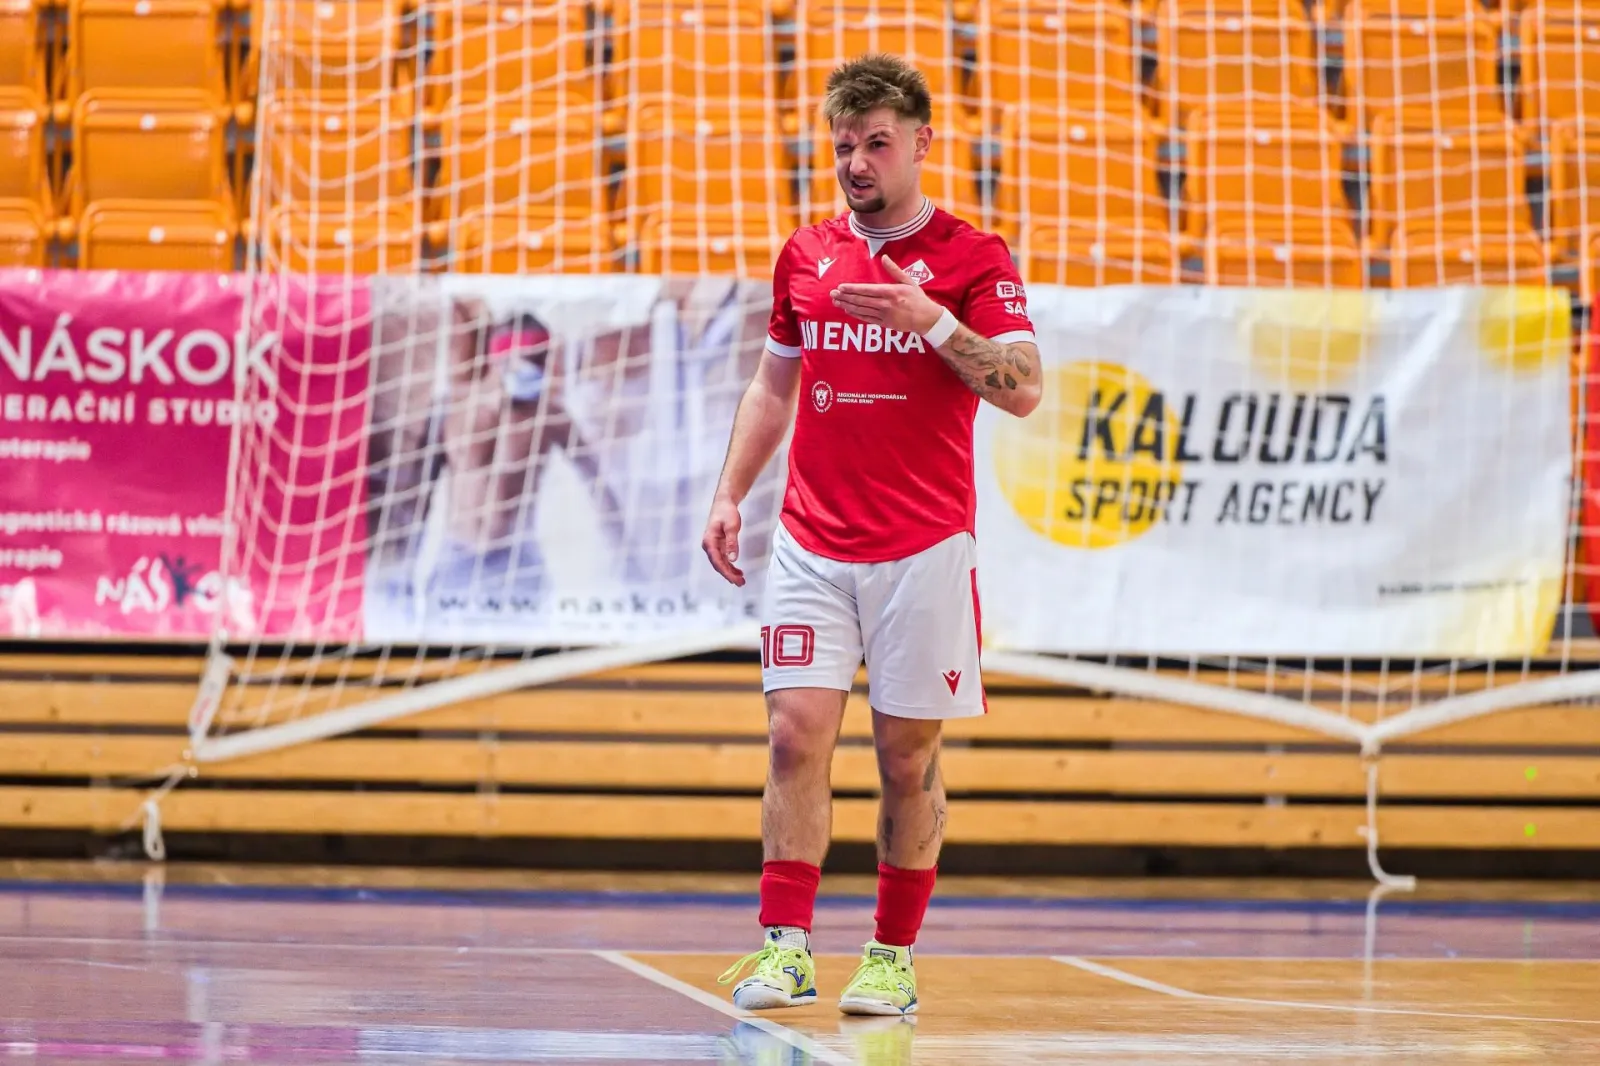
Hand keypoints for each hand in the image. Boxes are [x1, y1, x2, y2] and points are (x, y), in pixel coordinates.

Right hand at [701, 495, 744, 586]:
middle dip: (729, 575)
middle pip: (718, 564)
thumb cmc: (727, 512)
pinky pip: (723, 558)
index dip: (726, 572)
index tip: (735, 580)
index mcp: (709, 541)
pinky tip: (738, 571)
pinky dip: (730, 565)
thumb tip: (733, 559)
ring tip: (741, 580)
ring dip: (730, 572)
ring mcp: (713, 546)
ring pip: (721, 563)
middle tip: (741, 583)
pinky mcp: (718, 545)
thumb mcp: (731, 527)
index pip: (717, 561)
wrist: (724, 502)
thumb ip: (732, 543)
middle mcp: (709, 545)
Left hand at [830, 255, 944, 335]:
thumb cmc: (917, 298)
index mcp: (890, 292)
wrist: (926, 318)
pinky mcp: (884, 324)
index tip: (840, 287)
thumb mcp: (908, 281)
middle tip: (832, 294)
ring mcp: (884, 315)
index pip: (866, 290)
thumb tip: (884, 257)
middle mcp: (885, 304)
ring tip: (836, 302)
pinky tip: (848, 310)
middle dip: (845, 297)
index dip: (852, 289)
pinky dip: (856, 314)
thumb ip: (894, 270)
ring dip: (847, 305)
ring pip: (861, 310)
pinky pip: (866, 319)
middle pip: (861, 300)